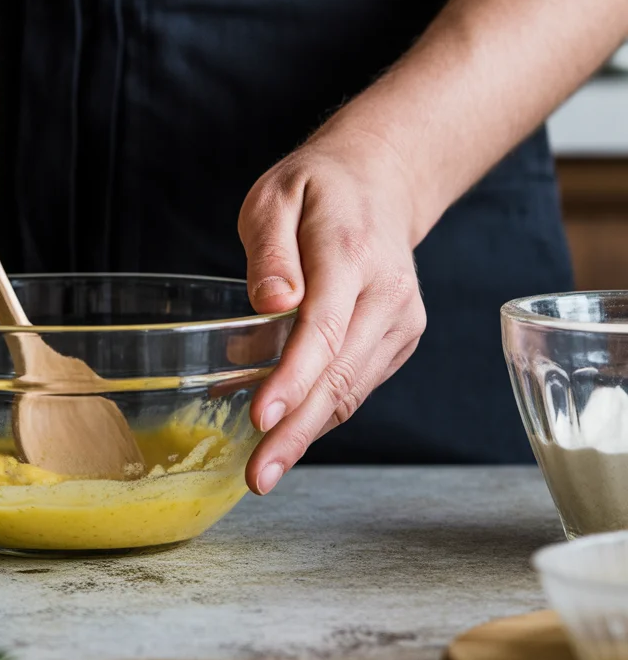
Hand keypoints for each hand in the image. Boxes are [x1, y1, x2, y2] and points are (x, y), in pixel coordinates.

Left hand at [238, 131, 427, 494]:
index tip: (262, 418)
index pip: (324, 327)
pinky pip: (356, 385)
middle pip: (340, 373)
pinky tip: (284, 431)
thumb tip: (271, 303)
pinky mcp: (398, 340)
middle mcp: (387, 294)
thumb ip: (270, 250)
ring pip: (352, 389)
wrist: (380, 183)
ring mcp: (400, 320)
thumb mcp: (275, 196)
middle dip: (297, 430)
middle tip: (258, 476)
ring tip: (262, 468)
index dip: (292, 378)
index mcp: (352, 253)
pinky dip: (320, 411)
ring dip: (307, 432)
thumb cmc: (315, 190)